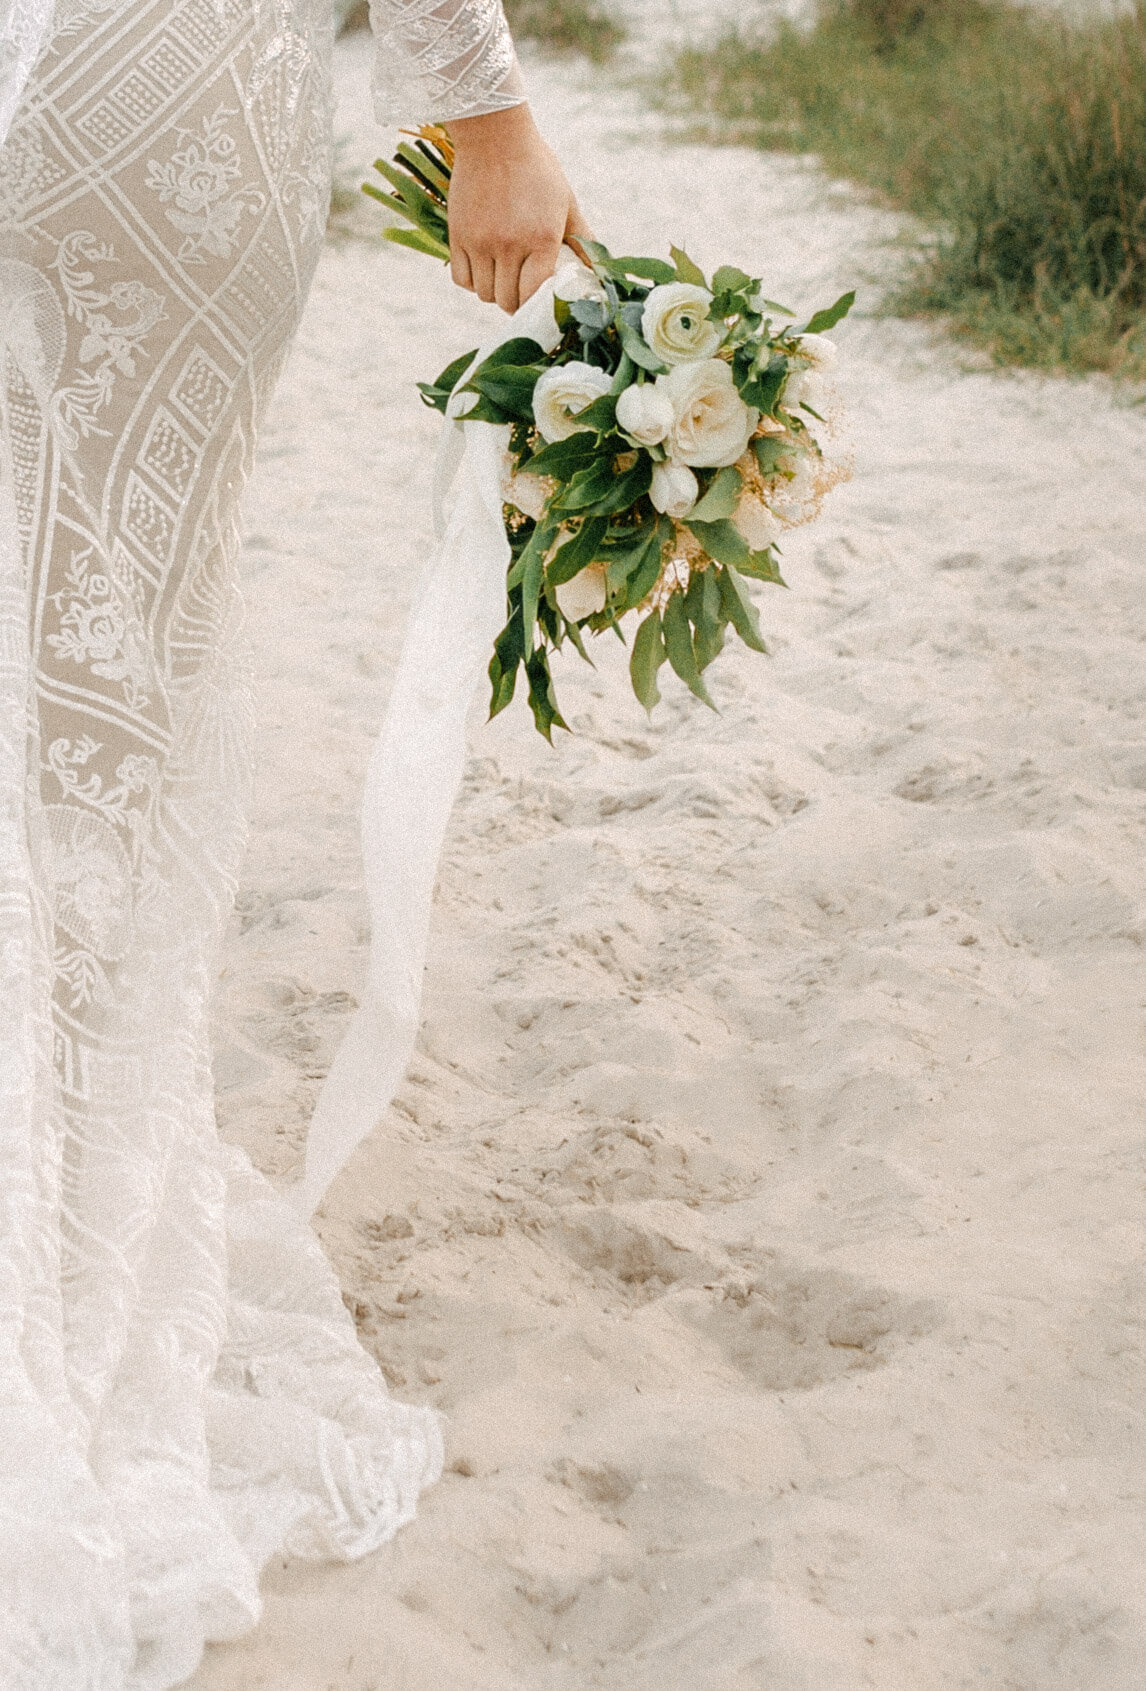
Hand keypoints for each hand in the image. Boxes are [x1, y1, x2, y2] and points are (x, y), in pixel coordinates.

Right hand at [445, 105, 591, 313]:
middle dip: (515, 303)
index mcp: (541, 239)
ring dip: (494, 293)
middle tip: (520, 294)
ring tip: (502, 280)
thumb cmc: (536, 168)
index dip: (536, 303)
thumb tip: (596, 270)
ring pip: (484, 293)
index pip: (534, 293)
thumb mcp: (566, 201)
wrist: (495, 136)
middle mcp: (509, 245)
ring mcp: (480, 241)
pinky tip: (482, 270)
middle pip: (507, 300)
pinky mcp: (458, 235)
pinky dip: (471, 282)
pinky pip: (461, 278)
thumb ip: (581, 239)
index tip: (538, 300)